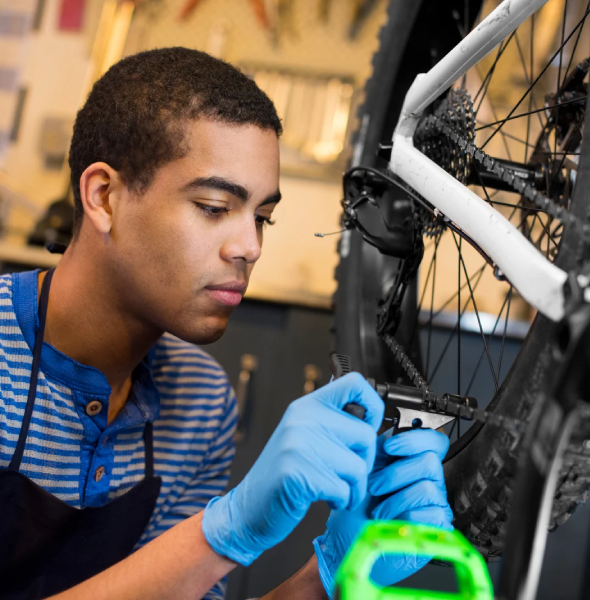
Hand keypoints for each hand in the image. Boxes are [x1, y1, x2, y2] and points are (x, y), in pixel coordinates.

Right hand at [202, 373, 383, 565]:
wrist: (247, 509)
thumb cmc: (284, 476)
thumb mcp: (304, 436)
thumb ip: (332, 422)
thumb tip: (373, 418)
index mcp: (307, 405)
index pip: (354, 383)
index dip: (373, 405)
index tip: (369, 426)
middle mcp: (303, 419)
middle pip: (365, 435)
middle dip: (364, 463)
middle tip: (344, 475)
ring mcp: (299, 444)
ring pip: (358, 467)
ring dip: (353, 488)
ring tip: (332, 490)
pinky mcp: (298, 474)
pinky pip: (344, 490)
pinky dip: (341, 501)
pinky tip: (323, 499)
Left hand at [313, 428, 452, 597]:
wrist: (349, 542)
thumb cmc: (354, 508)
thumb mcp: (361, 471)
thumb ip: (375, 449)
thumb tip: (381, 428)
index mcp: (411, 461)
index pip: (434, 440)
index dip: (415, 439)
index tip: (389, 447)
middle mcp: (427, 480)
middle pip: (431, 461)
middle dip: (396, 473)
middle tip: (374, 486)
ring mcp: (434, 503)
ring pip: (428, 487)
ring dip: (396, 498)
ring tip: (377, 509)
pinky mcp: (436, 526)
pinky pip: (431, 513)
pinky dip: (404, 516)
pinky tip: (389, 521)